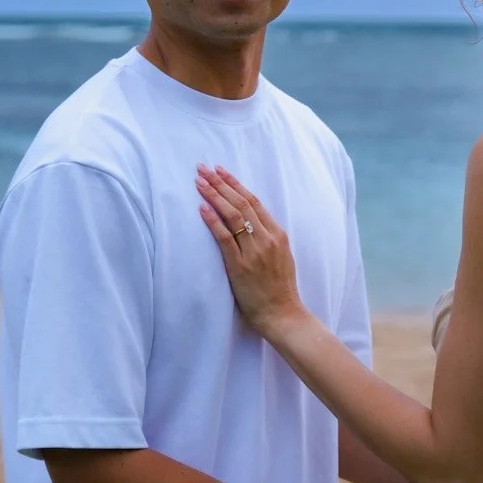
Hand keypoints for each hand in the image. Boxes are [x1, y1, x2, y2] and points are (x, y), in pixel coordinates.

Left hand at [196, 165, 304, 335]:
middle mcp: (267, 239)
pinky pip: (225, 238)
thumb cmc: (280, 289)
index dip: (236, 184)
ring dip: (215, 196)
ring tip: (200, 182)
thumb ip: (269, 239)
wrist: (283, 314)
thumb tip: (252, 223)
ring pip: (233, 216)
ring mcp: (254, 252)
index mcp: (278, 234)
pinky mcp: (241, 266)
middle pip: (242, 203)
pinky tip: (201, 208)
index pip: (254, 201)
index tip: (221, 170)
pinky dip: (213, 221)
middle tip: (204, 168)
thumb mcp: (282, 257)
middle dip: (221, 183)